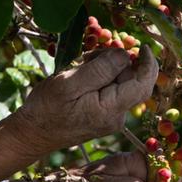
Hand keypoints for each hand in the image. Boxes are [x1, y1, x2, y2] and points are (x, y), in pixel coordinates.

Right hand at [11, 48, 158, 153]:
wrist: (32, 134)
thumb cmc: (46, 109)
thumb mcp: (68, 83)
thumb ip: (99, 70)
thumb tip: (125, 56)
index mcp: (111, 110)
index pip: (142, 85)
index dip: (149, 64)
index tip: (145, 47)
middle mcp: (117, 117)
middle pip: (130, 80)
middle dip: (115, 63)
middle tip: (87, 58)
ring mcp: (111, 118)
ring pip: (119, 83)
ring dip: (104, 70)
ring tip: (77, 70)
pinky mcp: (103, 116)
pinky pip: (109, 91)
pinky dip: (99, 79)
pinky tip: (79, 79)